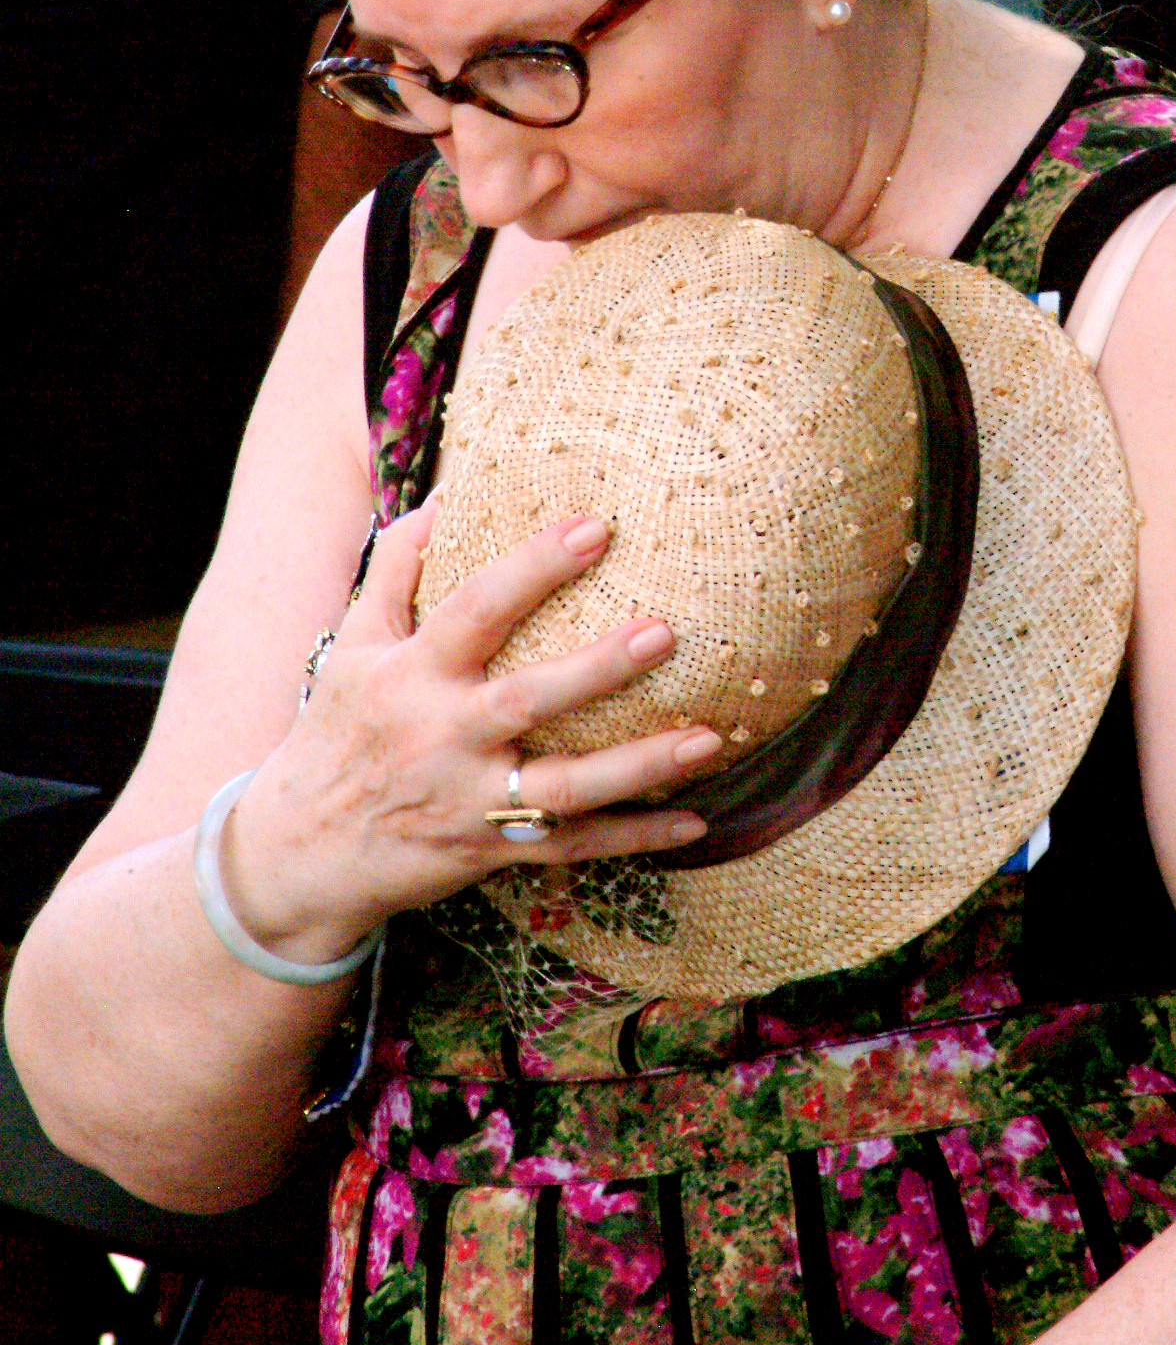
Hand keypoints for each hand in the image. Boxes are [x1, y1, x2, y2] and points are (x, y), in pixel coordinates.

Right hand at [222, 508, 718, 961]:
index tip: (596, 526)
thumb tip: (447, 492)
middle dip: (597, 668)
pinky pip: (572, 847)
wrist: (297, 852)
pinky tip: (695, 822)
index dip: (534, 567)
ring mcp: (470, 800)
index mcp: (411, 673)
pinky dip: (634, 838)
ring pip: (565, 786)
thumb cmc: (335, 730)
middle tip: (663, 631)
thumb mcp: (353, 644)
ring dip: (639, 765)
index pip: (476, 608)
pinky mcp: (490, 851)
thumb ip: (398, 567)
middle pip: (527, 699)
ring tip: (708, 737)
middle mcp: (442, 736)